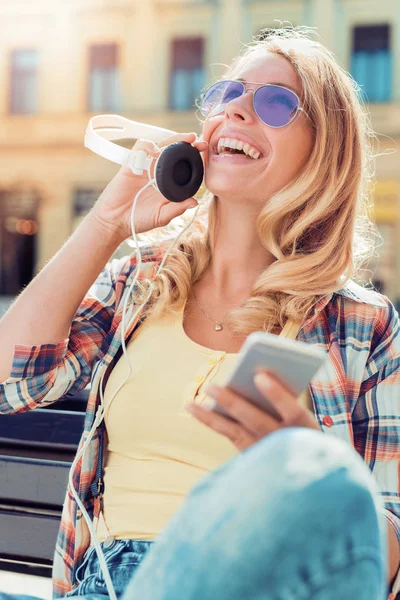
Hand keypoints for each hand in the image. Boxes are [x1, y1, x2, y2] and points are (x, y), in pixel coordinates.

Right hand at [90, 132, 207, 241]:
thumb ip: (177, 209)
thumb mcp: (162, 216)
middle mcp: (159, 173)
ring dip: (174, 140)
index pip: (184, 166)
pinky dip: (148, 145)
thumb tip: (195, 201)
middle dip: (188, 144)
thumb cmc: (139, 220)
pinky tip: (156, 150)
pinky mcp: (131, 164)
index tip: (206, 155)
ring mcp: (145, 167)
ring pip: (161, 146)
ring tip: (187, 138)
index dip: (195, 160)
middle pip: (175, 152)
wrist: (115, 220)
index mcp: (168, 184)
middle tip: (199, 142)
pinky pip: (140, 148)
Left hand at [186, 371, 319, 451]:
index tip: (260, 376)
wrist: (309, 467)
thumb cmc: (305, 426)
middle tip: (211, 387)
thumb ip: (285, 398)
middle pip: (257, 421)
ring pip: (236, 432)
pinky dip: (211, 421)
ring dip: (212, 416)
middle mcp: (284, 442)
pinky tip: (195, 407)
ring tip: (192, 401)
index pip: (294, 412)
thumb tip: (256, 373)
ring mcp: (266, 451)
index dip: (277, 395)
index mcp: (306, 429)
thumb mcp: (305, 414)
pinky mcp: (251, 455)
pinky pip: (229, 435)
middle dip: (233, 403)